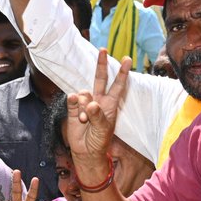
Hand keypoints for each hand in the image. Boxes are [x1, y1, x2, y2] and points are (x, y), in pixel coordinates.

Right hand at [66, 50, 129, 176]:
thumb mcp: (102, 129)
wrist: (85, 151)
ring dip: (84, 106)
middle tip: (103, 49)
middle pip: (100, 79)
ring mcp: (85, 104)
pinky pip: (73, 99)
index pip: (117, 85)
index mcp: (110, 104)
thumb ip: (97, 115)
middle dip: (101, 64)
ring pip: (84, 93)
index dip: (122, 73)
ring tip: (85, 121)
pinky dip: (74, 104)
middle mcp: (98, 100)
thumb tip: (90, 103)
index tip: (127, 59)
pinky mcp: (74, 109)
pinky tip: (78, 114)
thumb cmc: (99, 140)